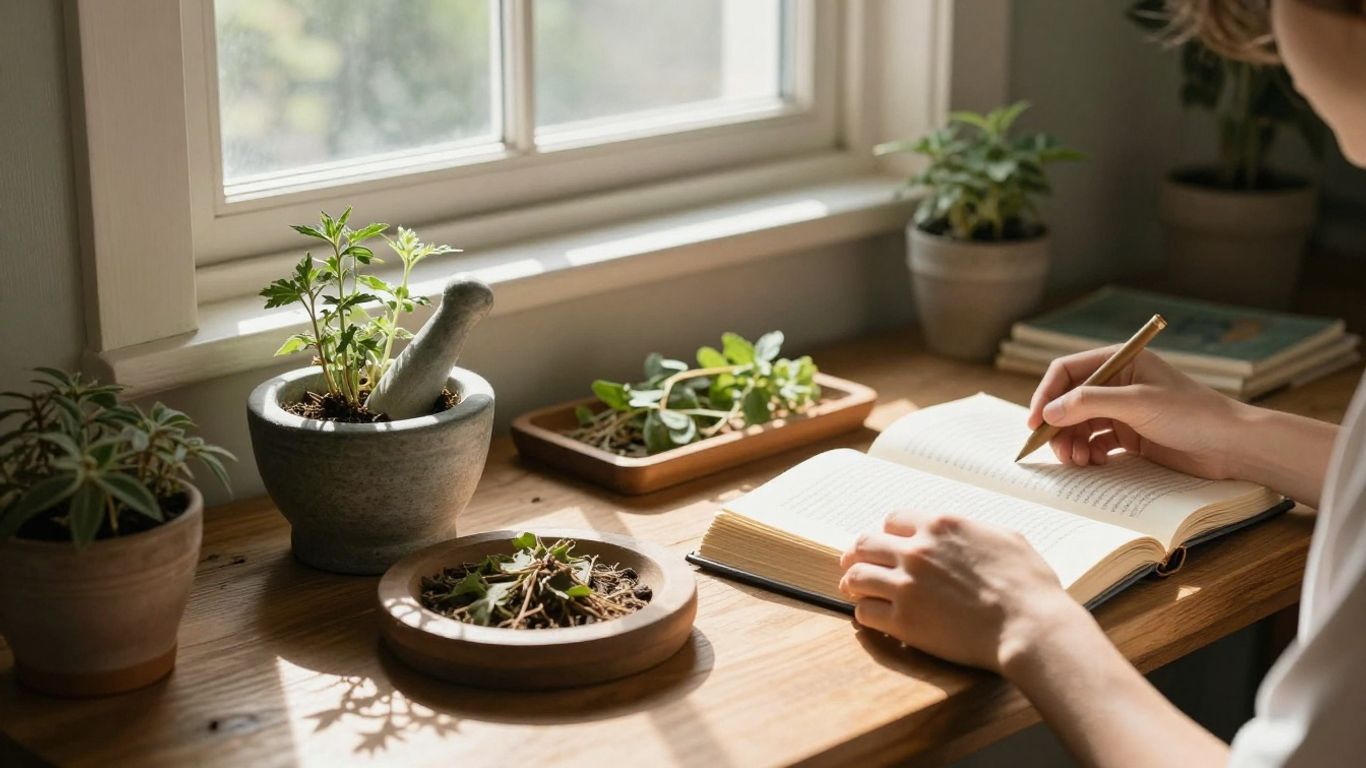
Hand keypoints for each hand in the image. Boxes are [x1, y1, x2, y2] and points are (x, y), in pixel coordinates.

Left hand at [838, 509, 1086, 671]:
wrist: (1029, 625)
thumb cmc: (1028, 585)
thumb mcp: (1005, 538)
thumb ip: (973, 530)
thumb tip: (962, 532)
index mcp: (940, 526)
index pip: (893, 520)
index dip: (888, 533)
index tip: (887, 544)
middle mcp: (916, 551)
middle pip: (865, 544)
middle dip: (858, 554)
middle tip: (854, 563)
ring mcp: (906, 585)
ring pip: (857, 576)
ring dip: (854, 582)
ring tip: (854, 589)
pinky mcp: (903, 621)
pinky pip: (865, 612)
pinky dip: (864, 612)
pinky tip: (871, 615)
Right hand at [1026, 346, 1243, 478]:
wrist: (1231, 446)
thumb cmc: (1192, 414)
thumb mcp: (1137, 403)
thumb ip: (1089, 403)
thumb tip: (1047, 412)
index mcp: (1120, 361)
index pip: (1067, 371)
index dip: (1046, 395)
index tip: (1035, 423)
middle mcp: (1117, 383)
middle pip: (1069, 401)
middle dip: (1058, 427)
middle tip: (1057, 452)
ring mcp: (1123, 410)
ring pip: (1079, 425)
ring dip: (1072, 444)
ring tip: (1078, 462)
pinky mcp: (1130, 435)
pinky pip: (1096, 442)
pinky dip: (1089, 454)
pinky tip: (1096, 464)